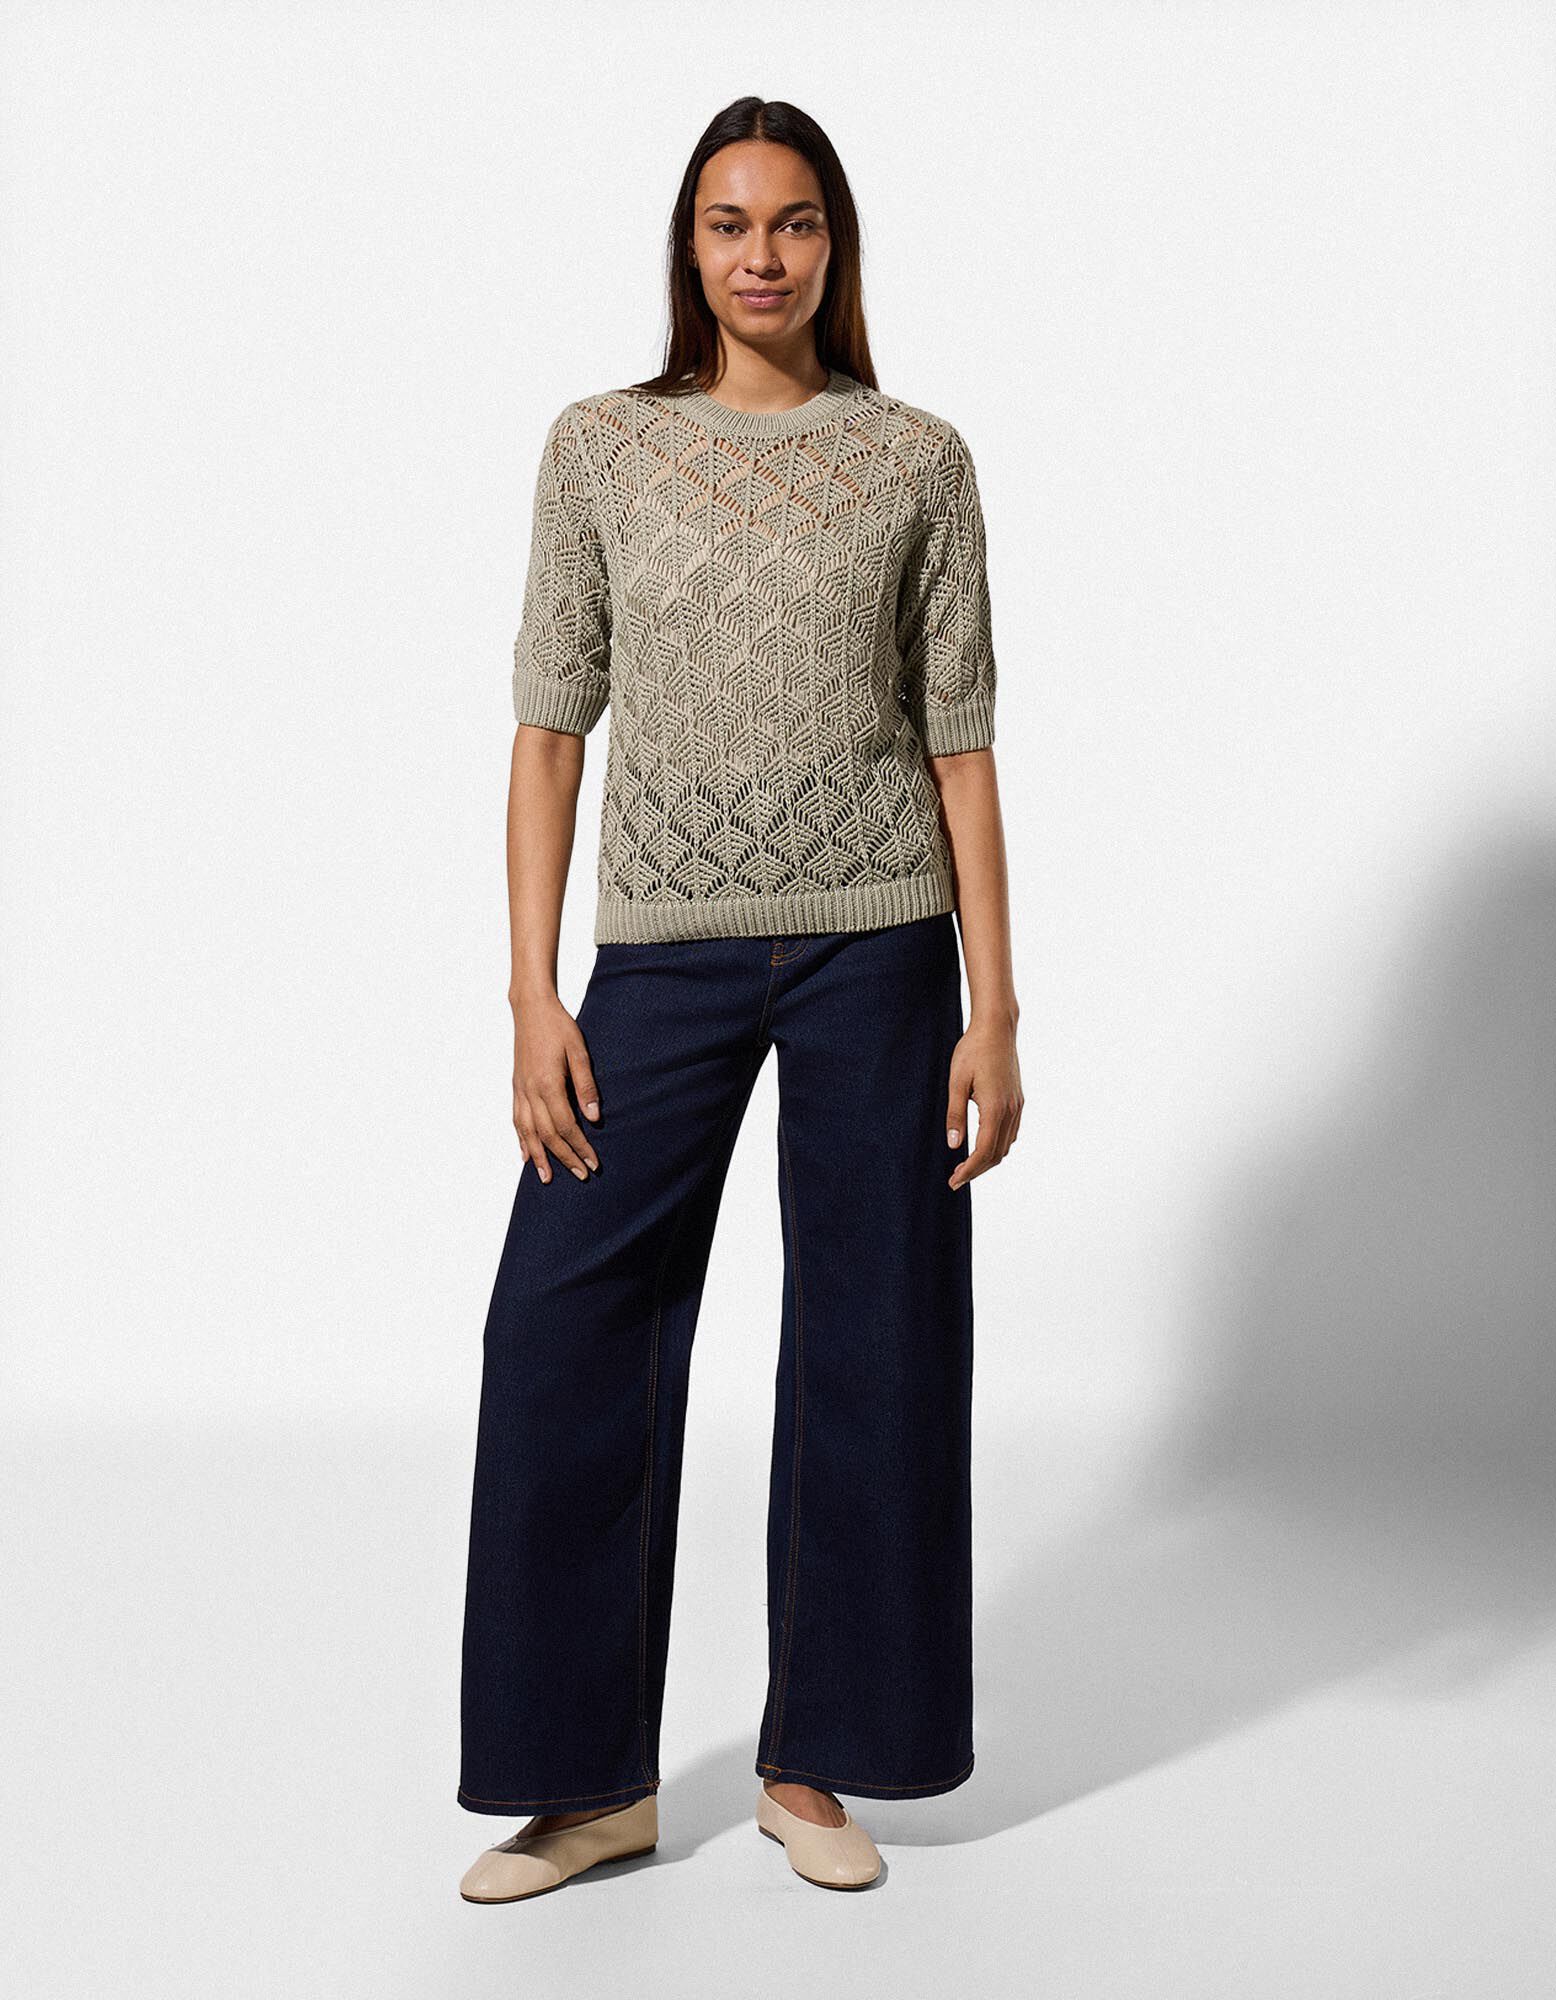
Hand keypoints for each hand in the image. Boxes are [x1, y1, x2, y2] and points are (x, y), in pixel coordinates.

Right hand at [511, 991, 601, 1183]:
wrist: (531, 1009)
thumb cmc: (559, 1027)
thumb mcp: (579, 1052)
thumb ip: (586, 1085)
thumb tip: (594, 1117)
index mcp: (548, 1084)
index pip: (566, 1126)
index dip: (580, 1147)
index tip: (593, 1162)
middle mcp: (530, 1092)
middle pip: (547, 1135)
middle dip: (564, 1158)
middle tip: (581, 1175)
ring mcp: (520, 1091)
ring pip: (528, 1132)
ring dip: (539, 1157)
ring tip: (547, 1178)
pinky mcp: (516, 1087)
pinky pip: (517, 1120)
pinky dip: (521, 1140)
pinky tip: (526, 1155)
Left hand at [946, 1018, 1022, 1189]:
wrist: (996, 1028)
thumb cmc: (973, 1051)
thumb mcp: (956, 1082)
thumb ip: (955, 1115)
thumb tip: (953, 1145)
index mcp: (995, 1108)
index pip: (984, 1151)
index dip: (969, 1170)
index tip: (954, 1181)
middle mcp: (1011, 1110)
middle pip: (997, 1154)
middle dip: (977, 1170)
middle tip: (955, 1178)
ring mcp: (1017, 1105)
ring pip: (1006, 1145)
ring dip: (988, 1159)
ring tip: (966, 1165)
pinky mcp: (1018, 1100)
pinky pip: (1011, 1133)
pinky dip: (997, 1146)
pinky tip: (982, 1144)